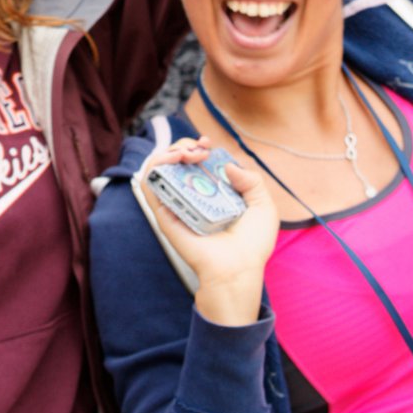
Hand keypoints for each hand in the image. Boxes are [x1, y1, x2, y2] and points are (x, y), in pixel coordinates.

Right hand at [141, 137, 279, 326]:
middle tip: (200, 150)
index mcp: (212, 194)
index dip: (200, 148)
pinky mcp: (163, 212)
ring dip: (170, 152)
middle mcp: (191, 197)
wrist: (237, 267)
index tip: (208, 145)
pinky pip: (149, 184)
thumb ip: (252, 181)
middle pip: (176, 161)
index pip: (197, 163)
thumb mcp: (263, 206)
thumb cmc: (252, 243)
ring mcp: (176, 203)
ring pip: (158, 168)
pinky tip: (175, 159)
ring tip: (188, 154)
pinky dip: (156, 165)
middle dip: (186, 146)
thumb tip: (227, 166)